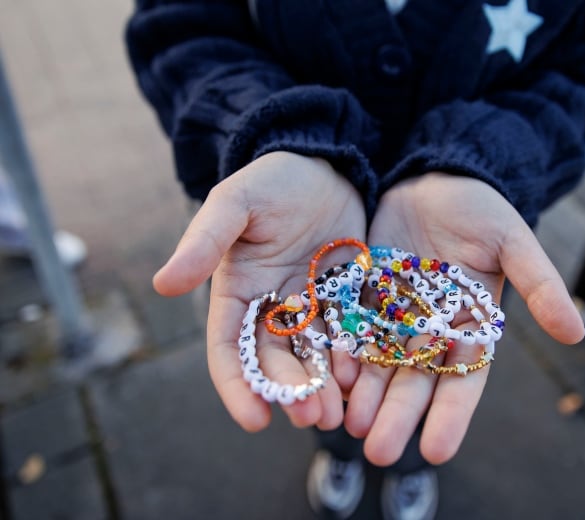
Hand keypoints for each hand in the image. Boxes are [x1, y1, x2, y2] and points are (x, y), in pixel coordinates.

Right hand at [153, 151, 365, 432]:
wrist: (324, 165)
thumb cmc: (272, 181)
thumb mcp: (235, 204)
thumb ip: (204, 242)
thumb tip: (162, 284)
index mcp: (237, 293)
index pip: (229, 349)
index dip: (237, 385)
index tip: (253, 420)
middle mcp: (272, 308)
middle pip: (276, 360)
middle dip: (290, 392)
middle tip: (311, 418)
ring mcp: (311, 306)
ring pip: (314, 357)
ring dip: (323, 387)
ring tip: (338, 414)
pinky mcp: (347, 299)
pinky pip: (350, 335)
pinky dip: (354, 359)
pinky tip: (366, 380)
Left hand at [343, 172, 583, 465]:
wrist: (432, 175)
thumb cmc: (480, 208)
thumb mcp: (512, 242)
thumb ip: (539, 285)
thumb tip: (577, 333)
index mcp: (470, 325)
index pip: (463, 379)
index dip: (451, 415)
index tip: (436, 451)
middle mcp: (430, 330)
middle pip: (414, 381)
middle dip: (398, 416)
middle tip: (378, 453)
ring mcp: (394, 315)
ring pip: (379, 364)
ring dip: (366, 398)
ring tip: (350, 429)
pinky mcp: (362, 296)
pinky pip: (350, 331)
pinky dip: (341, 356)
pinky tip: (329, 379)